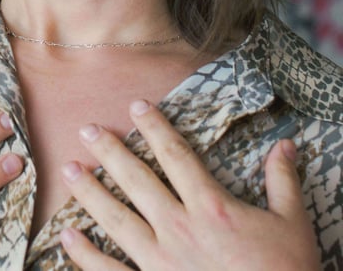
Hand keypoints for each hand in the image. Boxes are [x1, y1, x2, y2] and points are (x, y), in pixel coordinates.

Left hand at [59, 100, 319, 269]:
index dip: (155, 127)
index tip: (136, 105)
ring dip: (89, 193)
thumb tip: (286, 144)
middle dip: (109, 152)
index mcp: (211, 208)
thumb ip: (283, 181)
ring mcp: (161, 263)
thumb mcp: (292, 225)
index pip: (176, 156)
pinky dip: (86, 256)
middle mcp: (180, 229)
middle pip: (136, 180)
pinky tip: (67, 236)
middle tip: (86, 129)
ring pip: (117, 219)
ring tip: (68, 170)